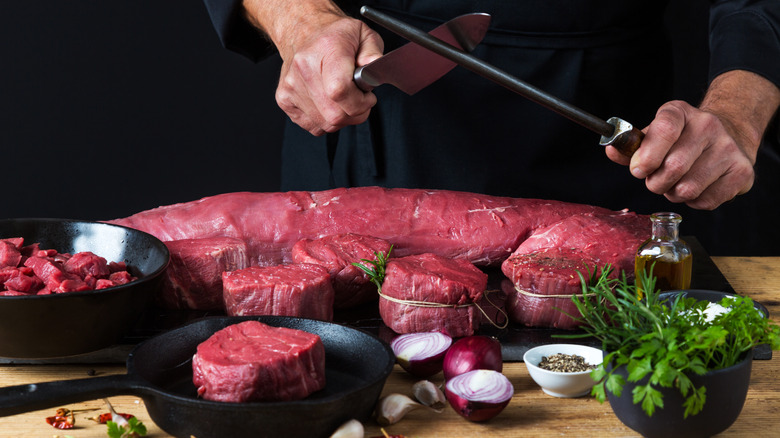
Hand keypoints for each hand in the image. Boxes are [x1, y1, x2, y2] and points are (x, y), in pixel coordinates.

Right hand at [243, 1, 383, 135]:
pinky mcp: (284, 99)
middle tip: (359, 98)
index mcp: (327, 48)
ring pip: (326, 124)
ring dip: (342, 118)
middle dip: (355, 113)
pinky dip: (326, 120)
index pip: (340, 91)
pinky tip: (329, 103)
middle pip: (335, 115)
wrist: (303, 32)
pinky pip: (313, 126)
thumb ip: (373, 52)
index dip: (360, 102)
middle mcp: (304, 68)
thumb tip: (374, 69)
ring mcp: (292, 86)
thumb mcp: (362, 34)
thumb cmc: (333, 36)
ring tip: (344, 99)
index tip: (367, 96)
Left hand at [606, 101, 754, 209]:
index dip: (646, 156)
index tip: (638, 170)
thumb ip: (631, 147)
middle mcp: (708, 125)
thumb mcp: (654, 135)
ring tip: (678, 182)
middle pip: (673, 167)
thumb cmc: (682, 140)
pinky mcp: (742, 172)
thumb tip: (611, 151)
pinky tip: (697, 186)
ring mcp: (728, 148)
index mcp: (681, 113)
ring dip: (674, 193)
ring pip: (687, 188)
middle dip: (656, 182)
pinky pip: (705, 201)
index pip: (664, 129)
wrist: (728, 135)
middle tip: (657, 179)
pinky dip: (694, 201)